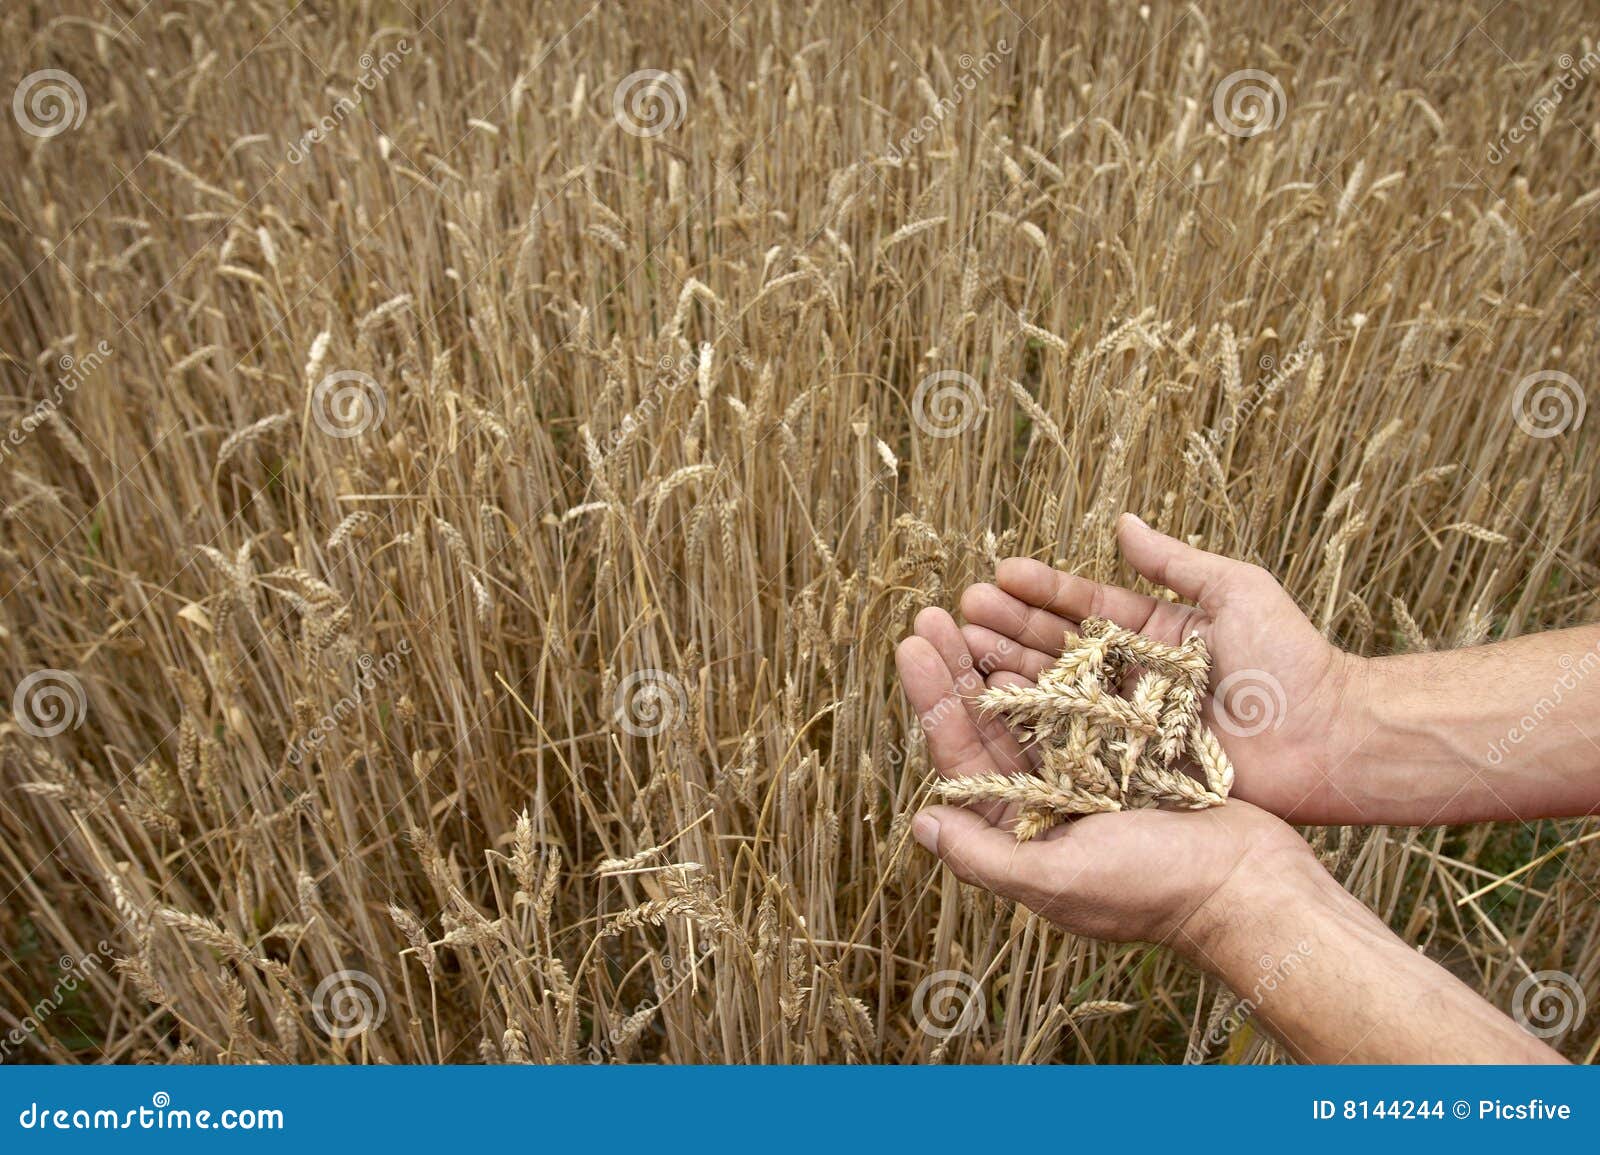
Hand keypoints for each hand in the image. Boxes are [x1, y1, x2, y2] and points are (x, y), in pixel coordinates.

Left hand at [894, 613, 1316, 945]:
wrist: (1252, 885)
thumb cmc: (1155, 889)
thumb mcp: (1058, 878)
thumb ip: (985, 855)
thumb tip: (920, 822)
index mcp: (1022, 834)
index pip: (962, 758)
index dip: (934, 701)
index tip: (912, 645)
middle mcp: (1049, 803)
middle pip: (989, 724)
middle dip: (958, 668)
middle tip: (932, 613)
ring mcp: (1091, 776)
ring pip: (1032, 706)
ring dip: (1003, 657)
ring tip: (977, 608)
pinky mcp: (1132, 755)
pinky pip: (1084, 702)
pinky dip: (1061, 667)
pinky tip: (1041, 630)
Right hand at [954, 513, 1365, 823]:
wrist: (1327, 737)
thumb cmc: (1291, 659)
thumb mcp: (1236, 590)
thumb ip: (1175, 563)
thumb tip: (1122, 525)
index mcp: (1154, 634)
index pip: (1083, 607)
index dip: (1040, 590)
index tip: (998, 573)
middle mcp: (1132, 678)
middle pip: (1056, 648)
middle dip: (1008, 627)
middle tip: (961, 610)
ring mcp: (1127, 724)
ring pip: (1055, 692)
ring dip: (1008, 669)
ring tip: (963, 648)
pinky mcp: (1130, 766)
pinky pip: (1074, 743)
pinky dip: (1032, 725)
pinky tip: (993, 704)